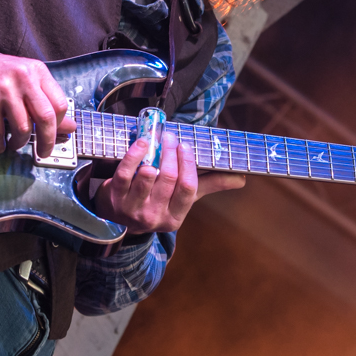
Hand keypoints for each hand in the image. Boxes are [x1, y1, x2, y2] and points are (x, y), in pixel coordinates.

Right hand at [0, 49, 74, 157]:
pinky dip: (0, 144)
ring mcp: (4, 91)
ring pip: (23, 129)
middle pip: (46, 118)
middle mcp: (23, 79)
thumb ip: (45, 100)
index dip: (59, 124)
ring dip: (20, 143)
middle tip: (43, 151)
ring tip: (15, 144)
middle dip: (47, 141)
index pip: (60, 104)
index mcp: (36, 71)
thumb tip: (70, 126)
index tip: (54, 134)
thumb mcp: (24, 79)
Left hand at [94, 131, 245, 234]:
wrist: (120, 218)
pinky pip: (125, 174)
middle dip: (171, 153)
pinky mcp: (114, 199)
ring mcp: (133, 210)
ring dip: (154, 153)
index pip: (188, 188)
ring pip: (147, 176)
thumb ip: (210, 185)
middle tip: (171, 136)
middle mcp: (154, 217)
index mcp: (175, 218)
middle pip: (168, 179)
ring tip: (157, 138)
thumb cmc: (158, 201)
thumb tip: (241, 179)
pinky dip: (133, 155)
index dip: (187, 164)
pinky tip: (140, 143)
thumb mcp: (182, 198)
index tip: (186, 146)